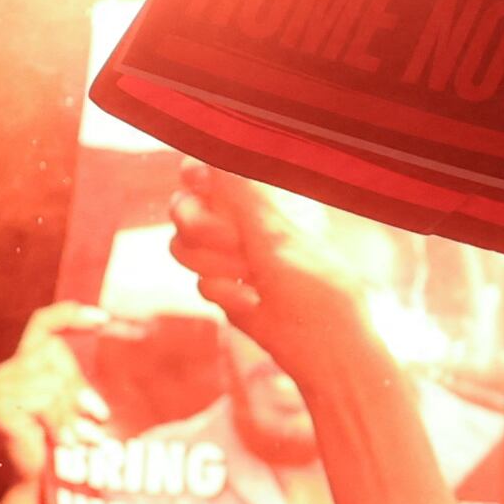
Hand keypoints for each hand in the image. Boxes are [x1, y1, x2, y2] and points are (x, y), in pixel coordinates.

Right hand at [0, 307, 111, 485]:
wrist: (37, 481)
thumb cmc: (57, 438)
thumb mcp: (70, 402)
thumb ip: (75, 380)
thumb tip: (98, 363)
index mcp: (22, 363)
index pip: (42, 324)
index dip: (70, 315)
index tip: (104, 318)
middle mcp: (5, 372)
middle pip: (55, 355)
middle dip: (78, 386)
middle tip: (94, 417)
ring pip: (53, 382)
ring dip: (71, 412)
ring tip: (77, 435)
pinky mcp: (1, 410)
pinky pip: (44, 402)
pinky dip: (60, 422)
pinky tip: (62, 440)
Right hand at [162, 168, 390, 376]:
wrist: (320, 347)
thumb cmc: (312, 286)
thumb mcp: (276, 238)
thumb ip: (241, 198)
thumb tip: (215, 156)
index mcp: (261, 199)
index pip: (210, 172)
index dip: (195, 175)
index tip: (198, 184)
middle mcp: (240, 223)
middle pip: (184, 208)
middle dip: (203, 228)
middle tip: (235, 242)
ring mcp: (229, 256)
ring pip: (183, 246)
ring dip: (213, 262)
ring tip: (249, 275)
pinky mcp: (223, 288)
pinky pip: (199, 282)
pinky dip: (224, 292)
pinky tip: (252, 301)